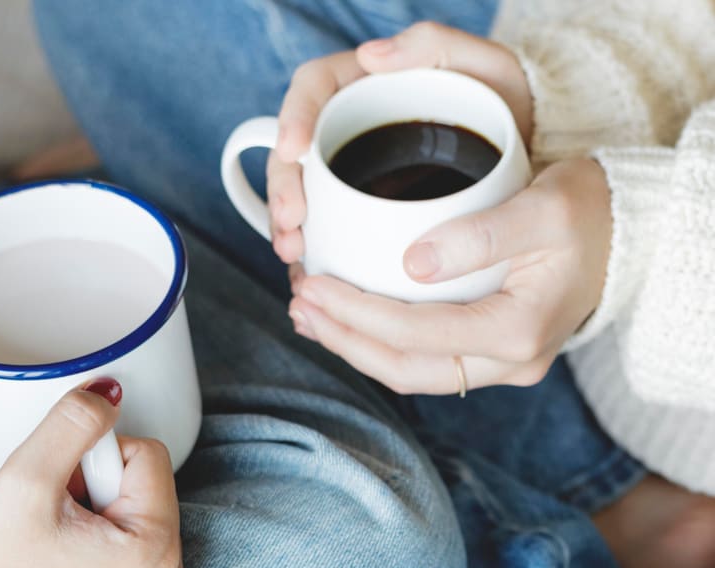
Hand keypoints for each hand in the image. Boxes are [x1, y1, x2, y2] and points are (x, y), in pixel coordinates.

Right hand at [0, 381, 185, 567]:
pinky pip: (138, 563)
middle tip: (52, 519)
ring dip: (102, 520)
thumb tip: (110, 391)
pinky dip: (106, 555)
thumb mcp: (27, 474)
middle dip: (99, 491)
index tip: (58, 490)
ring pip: (142, 523)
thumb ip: (74, 420)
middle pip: (148, 492)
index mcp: (154, 552)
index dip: (93, 459)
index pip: (147, 455)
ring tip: (55, 545)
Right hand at [267, 22, 531, 262]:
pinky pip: (323, 230)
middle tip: (293, 221)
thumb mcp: (486, 66)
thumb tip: (372, 56)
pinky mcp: (358, 211)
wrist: (528, 163)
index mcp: (364, 86)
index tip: (292, 149)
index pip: (313, 87)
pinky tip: (313, 276)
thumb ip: (436, 45)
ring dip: (288, 228)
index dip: (293, 115)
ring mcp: (349, 174)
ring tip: (296, 255)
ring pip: (303, 196)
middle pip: (296, 152)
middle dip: (284, 189)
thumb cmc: (505, 109)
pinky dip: (314, 255)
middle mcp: (348, 129)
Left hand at [289, 159, 611, 393]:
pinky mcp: (490, 353)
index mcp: (519, 332)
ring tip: (307, 314)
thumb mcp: (544, 208)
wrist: (627, 232)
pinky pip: (423, 360)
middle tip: (299, 302)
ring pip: (410, 372)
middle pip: (404, 367)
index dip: (355, 314)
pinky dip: (378, 343)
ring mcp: (501, 365)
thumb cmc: (589, 212)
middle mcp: (510, 362)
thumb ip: (481, 235)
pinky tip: (346, 320)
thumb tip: (411, 263)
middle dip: (343, 338)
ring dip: (354, 346)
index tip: (312, 285)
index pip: (416, 333)